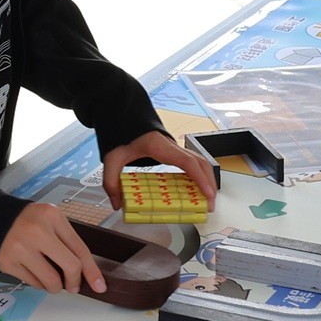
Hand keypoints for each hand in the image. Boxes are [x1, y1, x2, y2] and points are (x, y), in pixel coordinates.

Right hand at [0, 203, 105, 294]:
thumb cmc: (29, 222)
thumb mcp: (51, 221)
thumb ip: (67, 241)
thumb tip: (85, 273)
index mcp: (52, 217)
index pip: (79, 248)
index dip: (92, 271)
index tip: (100, 285)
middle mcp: (36, 232)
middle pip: (70, 266)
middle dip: (74, 282)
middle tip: (73, 286)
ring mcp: (20, 248)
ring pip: (51, 281)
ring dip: (55, 286)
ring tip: (50, 277)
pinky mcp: (7, 263)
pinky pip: (33, 284)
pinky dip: (39, 283)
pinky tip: (35, 271)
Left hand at [101, 131, 218, 212]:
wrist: (123, 116)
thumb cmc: (122, 133)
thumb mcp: (112, 158)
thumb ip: (111, 182)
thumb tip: (117, 204)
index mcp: (159, 146)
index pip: (186, 162)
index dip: (200, 178)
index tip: (208, 194)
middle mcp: (172, 146)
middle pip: (200, 162)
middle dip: (209, 183)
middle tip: (210, 205)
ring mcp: (174, 148)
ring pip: (200, 161)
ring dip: (207, 179)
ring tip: (207, 200)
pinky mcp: (173, 151)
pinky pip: (192, 162)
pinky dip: (199, 176)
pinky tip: (197, 190)